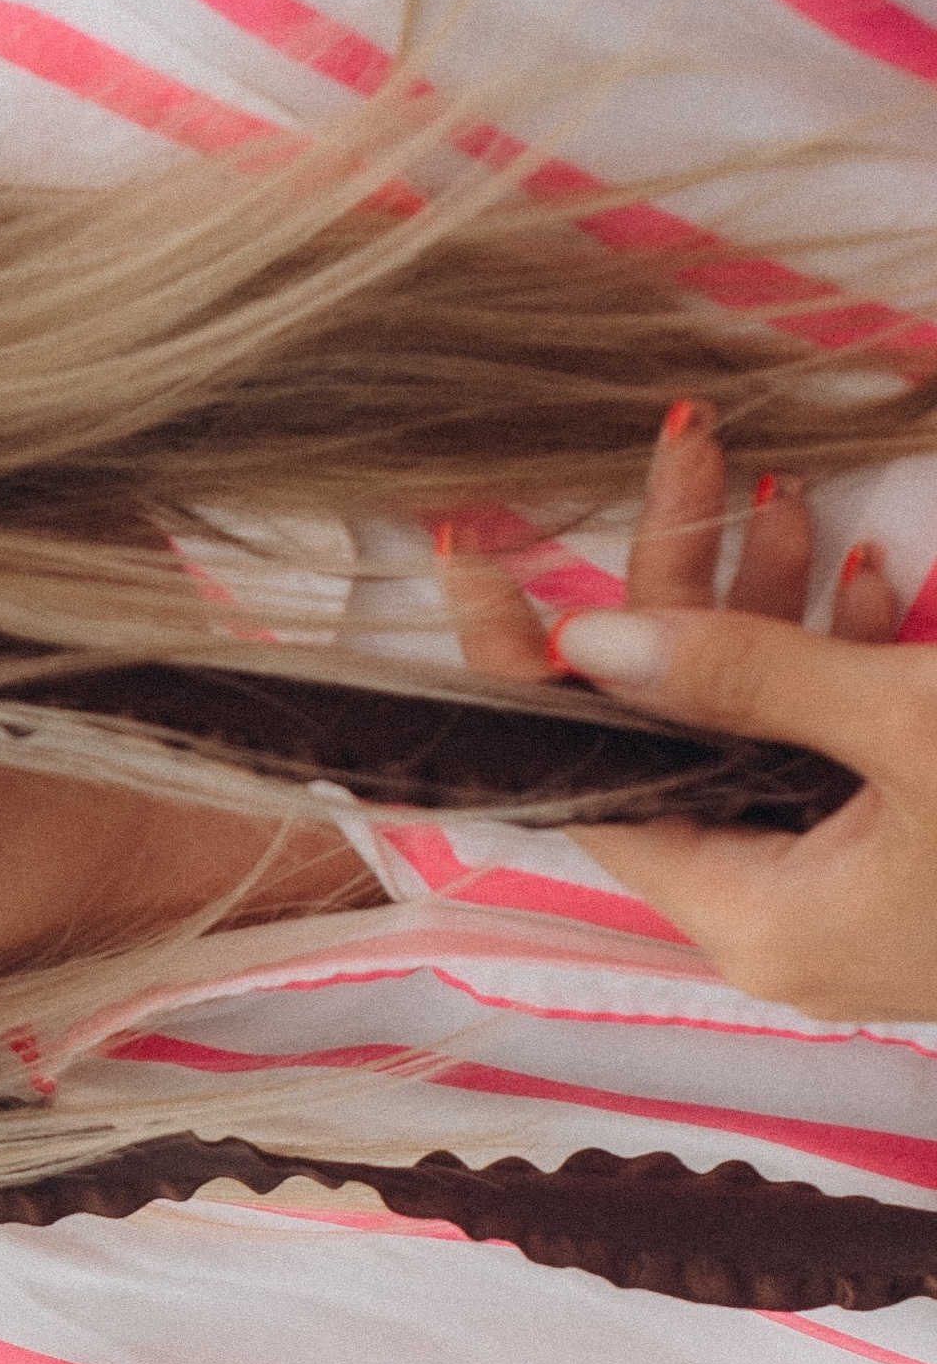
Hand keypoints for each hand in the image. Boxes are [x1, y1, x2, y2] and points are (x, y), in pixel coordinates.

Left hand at [435, 400, 936, 1019]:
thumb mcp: (913, 729)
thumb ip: (752, 681)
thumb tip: (593, 643)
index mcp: (753, 917)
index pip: (584, 787)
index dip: (522, 671)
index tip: (471, 560)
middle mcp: (778, 922)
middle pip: (675, 738)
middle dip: (678, 586)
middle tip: (690, 441)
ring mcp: (846, 895)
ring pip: (760, 734)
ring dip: (766, 605)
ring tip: (761, 482)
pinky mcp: (908, 858)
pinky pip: (836, 758)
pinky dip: (841, 664)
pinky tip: (869, 578)